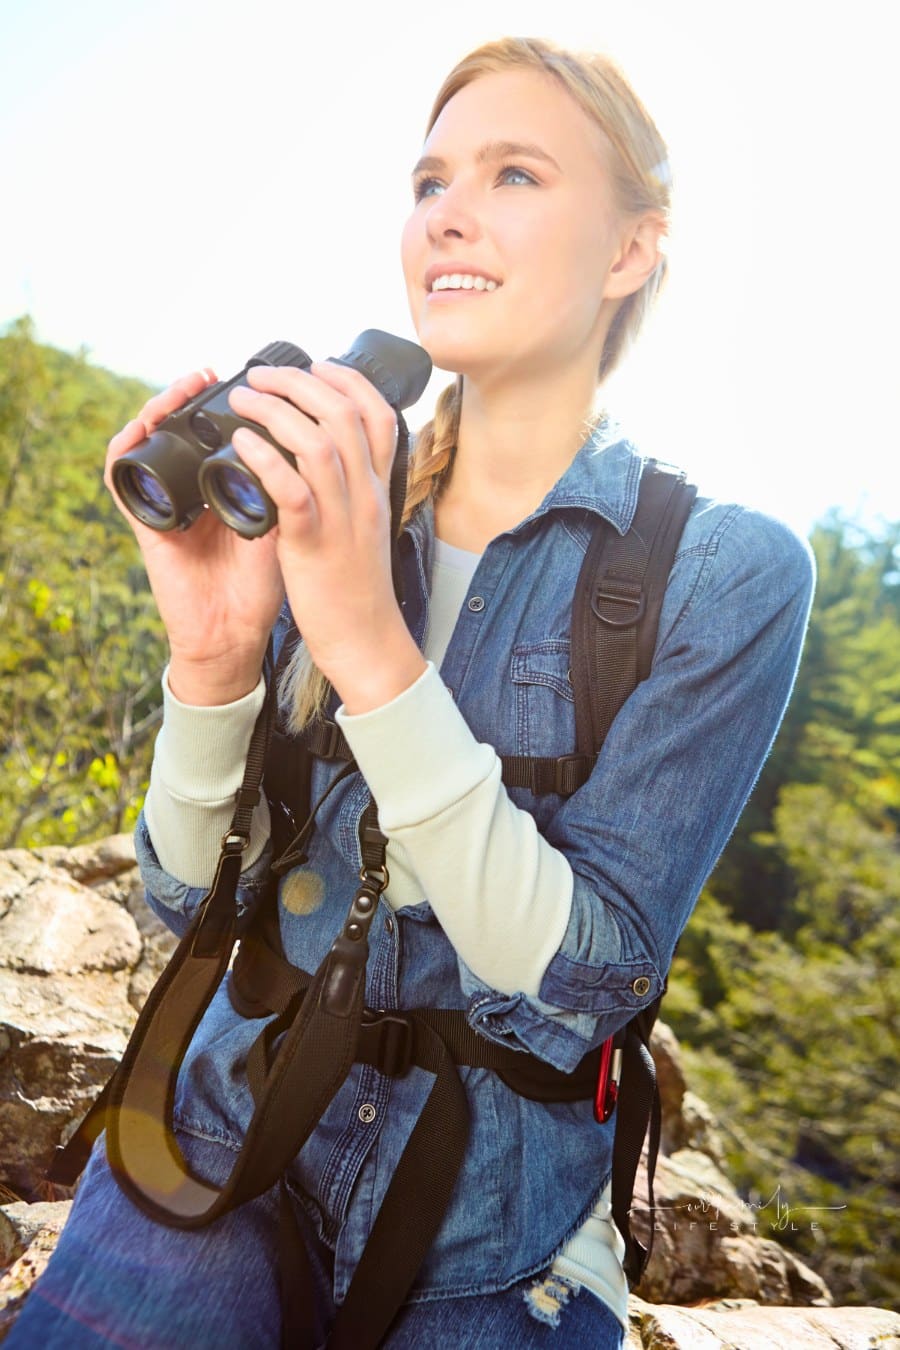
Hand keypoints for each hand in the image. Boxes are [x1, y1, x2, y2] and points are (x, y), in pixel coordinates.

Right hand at [105, 370, 284, 703]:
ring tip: (185, 387)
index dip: (228, 402)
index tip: (253, 381)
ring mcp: (165, 502)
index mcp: (223, 485)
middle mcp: (190, 488)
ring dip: (161, 407)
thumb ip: (300, 488)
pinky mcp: (143, 522)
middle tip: (213, 373)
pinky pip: (120, 476)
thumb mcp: (288, 526)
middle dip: (193, 394)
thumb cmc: (261, 585)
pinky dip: (125, 446)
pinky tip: (143, 426)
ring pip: (148, 439)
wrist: (234, 635)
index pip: (216, 430)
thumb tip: (328, 441)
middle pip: (179, 426)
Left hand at [226, 360, 424, 705]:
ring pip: (318, 442)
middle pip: (344, 414)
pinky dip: (265, 458)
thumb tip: (331, 458)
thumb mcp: (365, 527)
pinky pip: (292, 489)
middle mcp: (366, 494)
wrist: (366, 639)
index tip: (315, 366)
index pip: (379, 414)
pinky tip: (240, 443)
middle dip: (299, 382)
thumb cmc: (358, 588)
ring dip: (275, 410)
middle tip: (260, 375)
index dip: (346, 380)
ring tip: (242, 398)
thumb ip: (353, 490)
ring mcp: (342, 517)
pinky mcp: (314, 543)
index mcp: (379, 488)